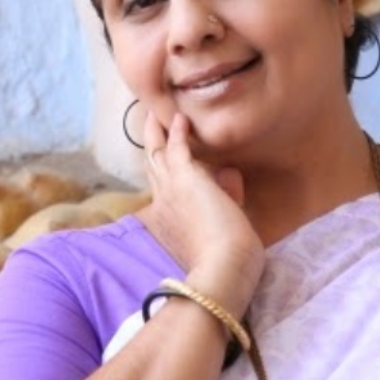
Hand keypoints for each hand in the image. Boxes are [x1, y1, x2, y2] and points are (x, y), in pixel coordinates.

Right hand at [141, 112, 264, 314]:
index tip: (160, 159)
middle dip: (150, 145)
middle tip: (149, 124)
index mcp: (169, 220)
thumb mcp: (224, 222)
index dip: (160, 172)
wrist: (225, 266)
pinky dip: (177, 132)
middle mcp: (165, 203)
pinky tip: (180, 117)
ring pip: (157, 153)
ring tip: (155, 113)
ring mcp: (172, 189)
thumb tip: (230, 174)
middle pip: (152, 167)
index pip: (162, 190)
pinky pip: (176, 147)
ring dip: (156, 132)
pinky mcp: (185, 178)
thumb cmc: (227, 258)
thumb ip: (226, 196)